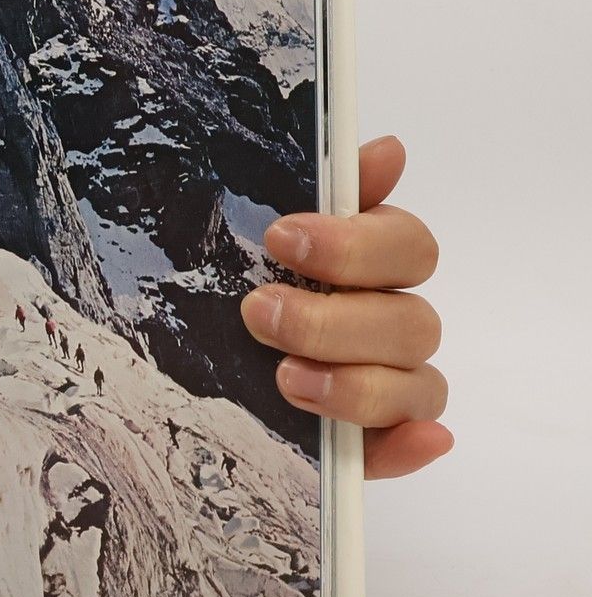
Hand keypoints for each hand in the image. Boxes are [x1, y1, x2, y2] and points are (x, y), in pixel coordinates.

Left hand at [243, 135, 450, 478]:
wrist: (180, 358)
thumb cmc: (233, 280)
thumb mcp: (252, 229)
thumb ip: (319, 189)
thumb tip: (390, 149)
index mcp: (371, 264)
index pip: (408, 247)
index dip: (354, 245)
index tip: (280, 237)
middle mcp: (391, 322)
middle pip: (412, 322)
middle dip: (333, 320)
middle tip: (260, 313)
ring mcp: (390, 384)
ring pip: (416, 384)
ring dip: (355, 384)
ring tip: (285, 379)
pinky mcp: (373, 441)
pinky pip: (408, 446)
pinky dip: (410, 445)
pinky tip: (409, 439)